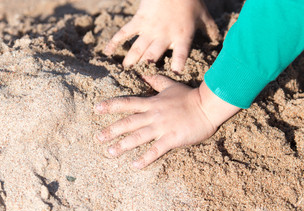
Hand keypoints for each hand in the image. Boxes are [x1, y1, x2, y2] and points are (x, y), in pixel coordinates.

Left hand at [95, 76, 239, 168]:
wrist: (208, 106)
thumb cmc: (189, 96)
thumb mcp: (171, 85)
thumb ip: (156, 81)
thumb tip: (144, 75)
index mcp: (151, 102)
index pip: (126, 103)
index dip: (110, 106)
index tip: (96, 109)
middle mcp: (153, 115)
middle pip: (128, 122)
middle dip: (111, 130)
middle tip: (97, 137)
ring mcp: (162, 127)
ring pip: (138, 137)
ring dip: (123, 145)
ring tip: (110, 152)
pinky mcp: (172, 139)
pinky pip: (156, 150)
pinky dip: (145, 158)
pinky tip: (134, 165)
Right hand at [104, 0, 219, 72]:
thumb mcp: (203, 15)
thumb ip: (210, 30)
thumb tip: (218, 40)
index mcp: (181, 36)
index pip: (180, 56)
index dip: (177, 68)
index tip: (173, 79)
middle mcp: (164, 36)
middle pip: (153, 57)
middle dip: (146, 69)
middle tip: (139, 80)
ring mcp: (149, 29)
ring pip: (137, 49)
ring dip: (130, 61)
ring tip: (124, 72)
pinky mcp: (138, 21)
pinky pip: (124, 33)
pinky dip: (114, 42)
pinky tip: (107, 52)